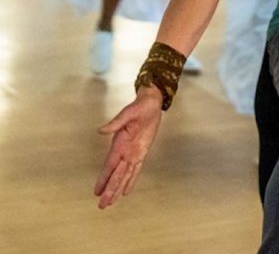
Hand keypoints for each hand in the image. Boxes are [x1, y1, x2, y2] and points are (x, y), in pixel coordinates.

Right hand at [94, 86, 162, 208]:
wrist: (150, 104)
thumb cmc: (139, 107)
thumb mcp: (128, 113)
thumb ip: (115, 123)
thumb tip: (101, 130)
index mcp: (119, 144)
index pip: (110, 166)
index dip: (104, 179)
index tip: (96, 192)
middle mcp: (124, 151)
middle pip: (116, 175)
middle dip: (109, 190)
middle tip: (102, 205)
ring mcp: (133, 153)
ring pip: (124, 175)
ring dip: (117, 189)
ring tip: (110, 203)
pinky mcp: (142, 152)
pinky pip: (136, 169)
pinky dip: (131, 180)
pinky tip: (126, 191)